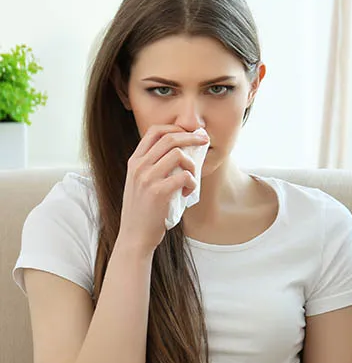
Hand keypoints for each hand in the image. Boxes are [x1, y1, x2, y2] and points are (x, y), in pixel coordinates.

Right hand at [118, 126, 208, 253]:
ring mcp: (147, 178)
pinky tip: (187, 192)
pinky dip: (192, 183)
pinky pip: (184, 176)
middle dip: (191, 137)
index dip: (175, 128)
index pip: (154, 131)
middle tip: (205, 141)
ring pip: (178, 154)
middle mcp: (139, 166)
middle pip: (170, 138)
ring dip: (192, 165)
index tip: (190, 133)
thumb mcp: (142, 182)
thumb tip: (184, 153)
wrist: (135, 235)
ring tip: (190, 179)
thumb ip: (155, 167)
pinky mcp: (158, 192)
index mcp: (134, 161)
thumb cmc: (144, 210)